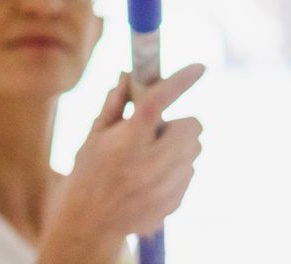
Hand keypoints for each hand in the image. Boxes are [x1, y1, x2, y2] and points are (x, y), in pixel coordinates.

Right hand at [44, 63, 204, 255]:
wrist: (89, 223)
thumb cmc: (89, 171)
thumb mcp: (95, 134)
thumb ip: (115, 102)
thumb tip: (130, 73)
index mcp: (126, 142)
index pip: (157, 102)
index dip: (180, 81)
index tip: (200, 66)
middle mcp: (148, 165)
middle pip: (191, 127)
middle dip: (179, 123)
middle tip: (157, 130)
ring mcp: (164, 188)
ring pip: (194, 150)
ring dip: (179, 146)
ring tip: (151, 156)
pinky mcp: (174, 203)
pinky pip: (191, 173)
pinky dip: (178, 168)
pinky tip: (153, 177)